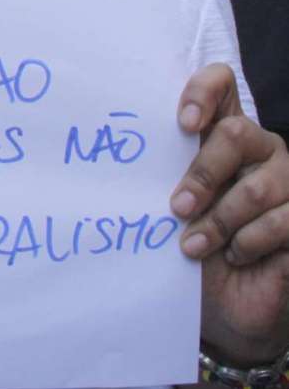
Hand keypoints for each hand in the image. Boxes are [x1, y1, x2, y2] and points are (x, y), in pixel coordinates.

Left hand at [170, 64, 288, 363]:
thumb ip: (160, 171)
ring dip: (218, 222)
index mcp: (221, 132)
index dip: (203, 92)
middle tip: (176, 208)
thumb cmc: (190, 243)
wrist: (223, 305)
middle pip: (236, 133)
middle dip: (202, 174)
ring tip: (193, 246)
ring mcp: (285, 181)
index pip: (221, 83)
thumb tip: (116, 152)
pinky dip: (248, 242)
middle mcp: (258, 148)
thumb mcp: (170, 205)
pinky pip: (281, 221)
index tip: (183, 123)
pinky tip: (234, 255)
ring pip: (256, 186)